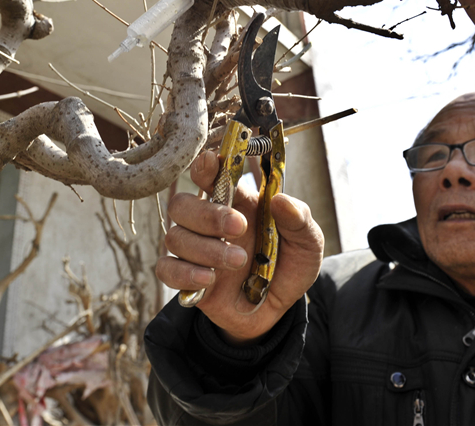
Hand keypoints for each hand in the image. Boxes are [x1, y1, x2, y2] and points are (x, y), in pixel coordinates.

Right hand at [155, 150, 323, 344]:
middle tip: (238, 227)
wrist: (278, 309)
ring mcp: (195, 250)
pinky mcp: (186, 278)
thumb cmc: (288, 267)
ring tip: (239, 260)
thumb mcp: (308, 244)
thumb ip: (300, 221)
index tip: (211, 164)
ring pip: (175, 237)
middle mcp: (210, 223)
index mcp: (238, 203)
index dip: (205, 168)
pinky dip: (184, 273)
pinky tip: (209, 280)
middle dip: (207, 214)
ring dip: (206, 248)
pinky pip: (167, 269)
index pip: (210, 176)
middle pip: (182, 204)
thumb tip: (282, 201)